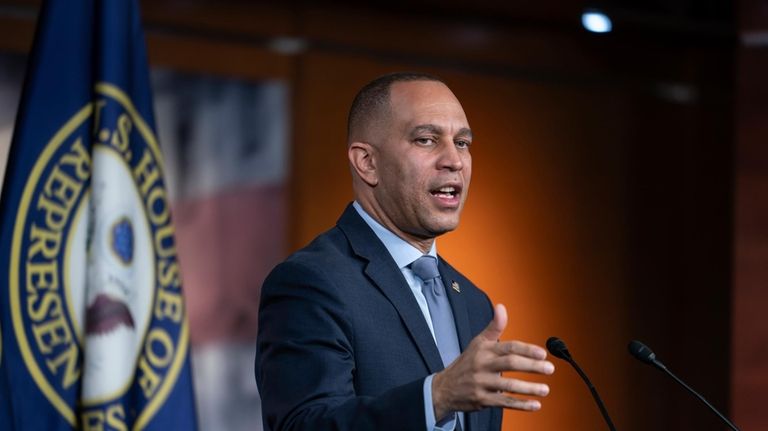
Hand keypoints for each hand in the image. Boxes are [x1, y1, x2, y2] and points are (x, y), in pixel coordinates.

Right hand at [431, 304, 554, 418]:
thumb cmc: (467, 363)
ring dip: (529, 388)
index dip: (527, 350)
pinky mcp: (482, 400)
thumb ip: (494, 327)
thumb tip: (501, 307)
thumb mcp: (478, 342)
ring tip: (545, 389)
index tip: (543, 354)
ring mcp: (482, 383)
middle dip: (532, 366)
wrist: (445, 387)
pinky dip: (521, 405)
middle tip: (550, 369)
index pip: (508, 347)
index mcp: (484, 349)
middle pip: (510, 363)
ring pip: (509, 385)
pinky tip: (535, 405)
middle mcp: (482, 365)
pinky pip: (504, 402)